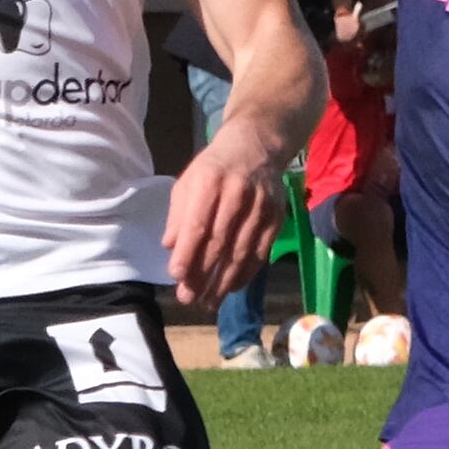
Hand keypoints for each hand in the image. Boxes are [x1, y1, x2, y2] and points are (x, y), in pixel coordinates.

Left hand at [162, 130, 281, 304]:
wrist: (256, 146)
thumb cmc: (214, 167)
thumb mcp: (189, 182)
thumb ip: (178, 214)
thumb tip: (171, 247)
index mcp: (210, 181)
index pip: (197, 224)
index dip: (187, 253)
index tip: (176, 276)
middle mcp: (237, 193)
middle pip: (219, 242)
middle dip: (203, 274)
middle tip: (189, 298)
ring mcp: (261, 207)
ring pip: (241, 252)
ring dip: (224, 282)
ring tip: (209, 302)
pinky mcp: (277, 218)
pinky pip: (260, 253)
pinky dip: (245, 274)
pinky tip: (232, 288)